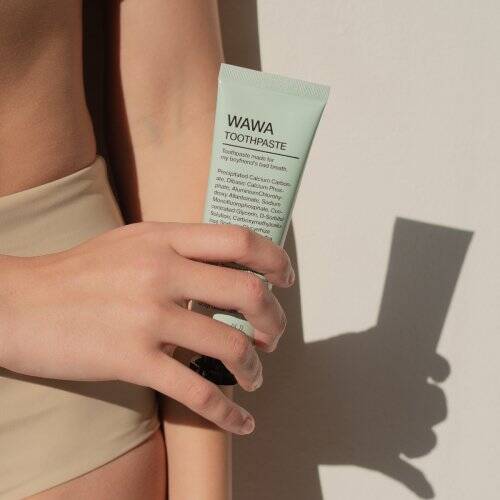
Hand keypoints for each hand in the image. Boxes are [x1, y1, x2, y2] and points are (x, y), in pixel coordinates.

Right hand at [0, 222, 293, 434]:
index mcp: (164, 239)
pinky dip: (227, 412)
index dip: (274, 260)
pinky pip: (195, 391)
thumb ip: (178, 247)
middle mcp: (161, 272)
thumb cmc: (78, 272)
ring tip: (254, 376)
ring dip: (254, 367)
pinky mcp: (132, 359)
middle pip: (247, 293)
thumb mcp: (132, 241)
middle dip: (275, 320)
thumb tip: (226, 265)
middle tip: (275, 336)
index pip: (239, 241)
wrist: (19, 303)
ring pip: (230, 345)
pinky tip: (241, 421)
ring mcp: (147, 316)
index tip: (285, 280)